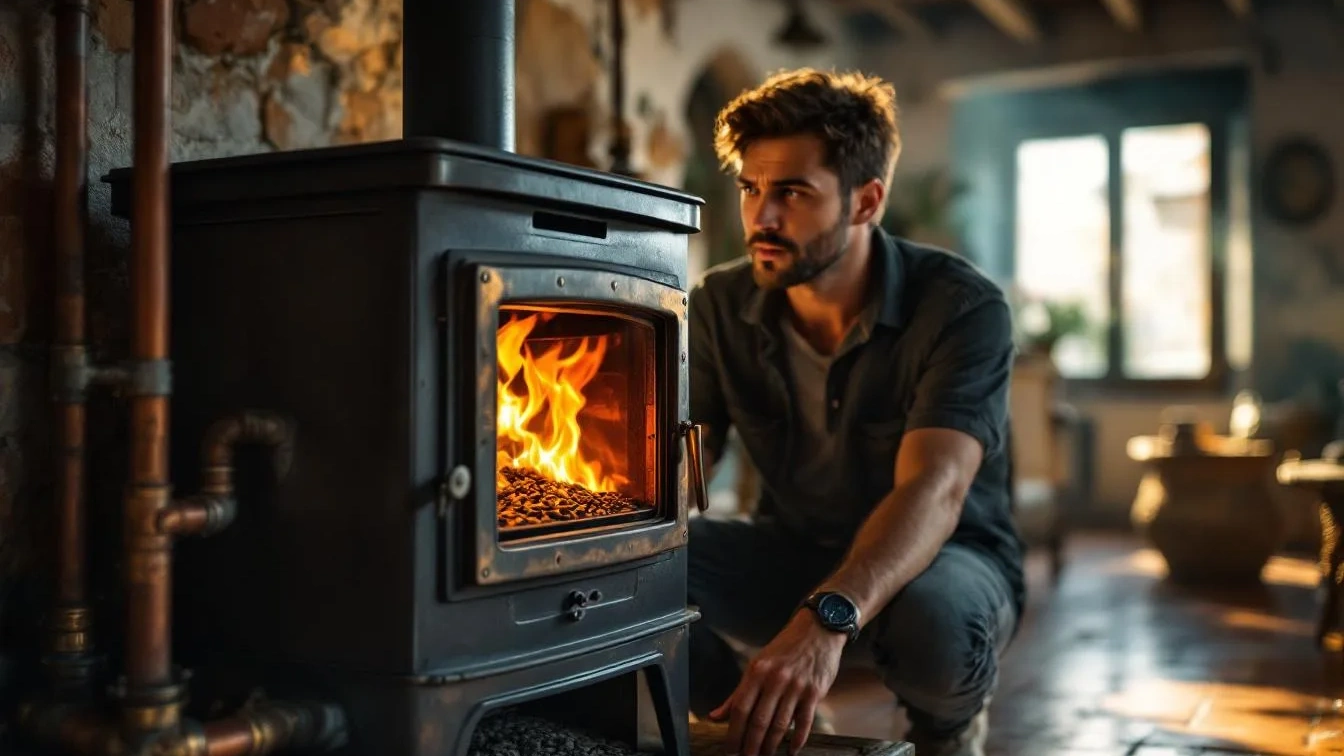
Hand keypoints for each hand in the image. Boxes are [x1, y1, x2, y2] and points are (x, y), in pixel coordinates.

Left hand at [709, 610, 845, 755]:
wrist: (818, 629)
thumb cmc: (786, 648)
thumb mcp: (757, 664)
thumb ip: (737, 693)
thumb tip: (715, 716)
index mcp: (757, 671)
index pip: (740, 708)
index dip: (733, 733)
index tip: (729, 749)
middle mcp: (775, 679)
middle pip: (759, 720)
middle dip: (750, 745)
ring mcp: (796, 686)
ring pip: (780, 724)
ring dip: (771, 746)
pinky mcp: (814, 692)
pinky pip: (804, 721)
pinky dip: (797, 739)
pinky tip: (791, 750)